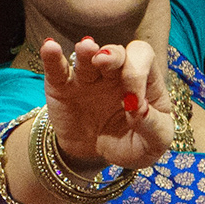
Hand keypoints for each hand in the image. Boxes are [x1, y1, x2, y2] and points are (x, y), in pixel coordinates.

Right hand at [32, 31, 176, 175]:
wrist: (98, 156)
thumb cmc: (132, 144)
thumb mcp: (154, 143)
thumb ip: (153, 126)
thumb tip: (138, 109)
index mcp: (143, 80)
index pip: (143, 60)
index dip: (138, 75)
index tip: (132, 106)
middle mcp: (116, 73)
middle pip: (118, 52)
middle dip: (113, 55)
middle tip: (104, 61)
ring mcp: (88, 78)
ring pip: (88, 57)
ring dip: (86, 52)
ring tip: (85, 48)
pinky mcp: (63, 88)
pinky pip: (57, 69)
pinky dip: (52, 58)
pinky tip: (50, 47)